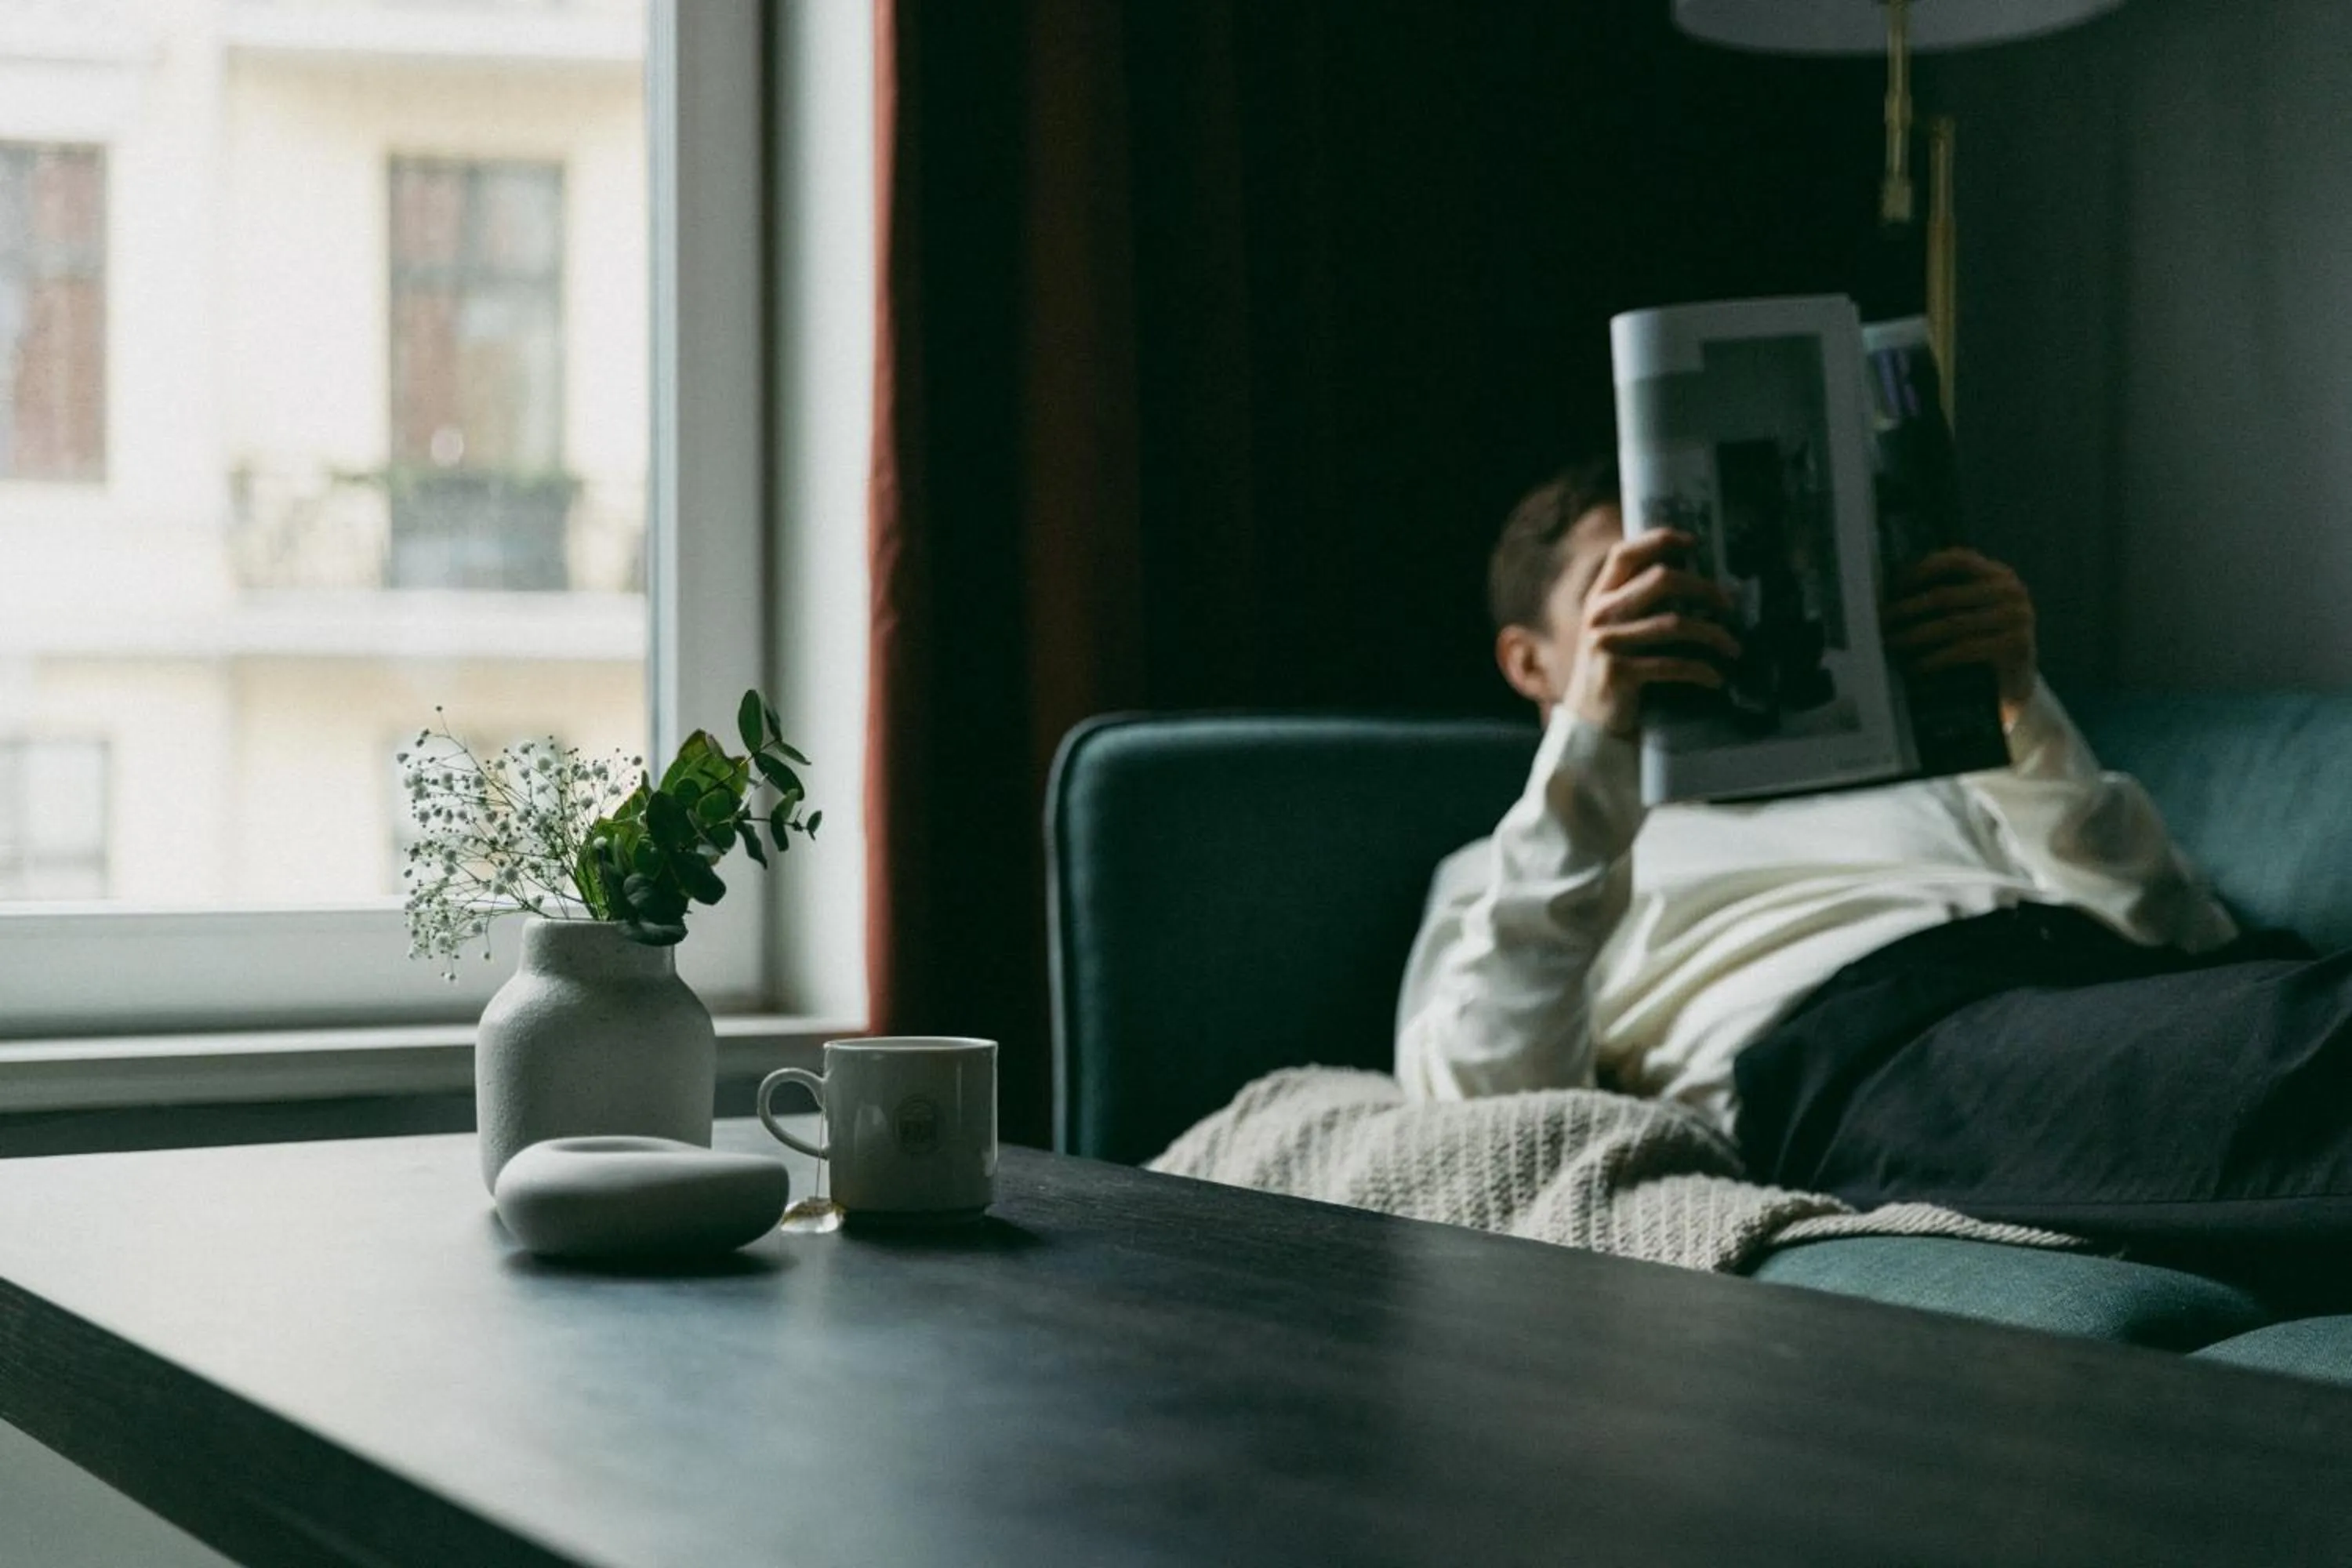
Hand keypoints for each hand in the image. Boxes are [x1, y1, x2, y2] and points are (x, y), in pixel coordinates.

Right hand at [1565, 531, 1741, 737]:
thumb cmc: (1615, 673)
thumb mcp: (1617, 631)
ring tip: (1734, 647)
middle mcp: (1599, 614)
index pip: (1625, 553)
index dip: (1661, 539)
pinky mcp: (1618, 673)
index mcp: (1599, 597)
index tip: (1695, 543)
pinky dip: (1701, 671)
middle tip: (1730, 605)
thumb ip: (1639, 604)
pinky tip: (1716, 678)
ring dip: (1714, 634)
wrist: (1589, 724)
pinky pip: (1672, 664)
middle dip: (1705, 588)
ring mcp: (1606, 642)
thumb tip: (1697, 580)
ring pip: (1675, 622)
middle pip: (1662, 579)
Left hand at [1881, 547, 2037, 724]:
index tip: (1894, 585)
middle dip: (1908, 609)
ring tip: (1891, 643)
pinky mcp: (2017, 645)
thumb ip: (1948, 592)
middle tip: (1881, 621)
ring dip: (1915, 635)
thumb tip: (1892, 588)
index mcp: (1998, 573)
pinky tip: (1915, 666)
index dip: (1922, 569)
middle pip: (1947, 596)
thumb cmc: (1983, 639)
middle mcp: (2011, 590)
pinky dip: (1935, 658)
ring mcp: (2018, 617)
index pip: (1957, 560)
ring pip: (1953, 624)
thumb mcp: (1972, 608)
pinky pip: (1965, 650)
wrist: (2017, 680)